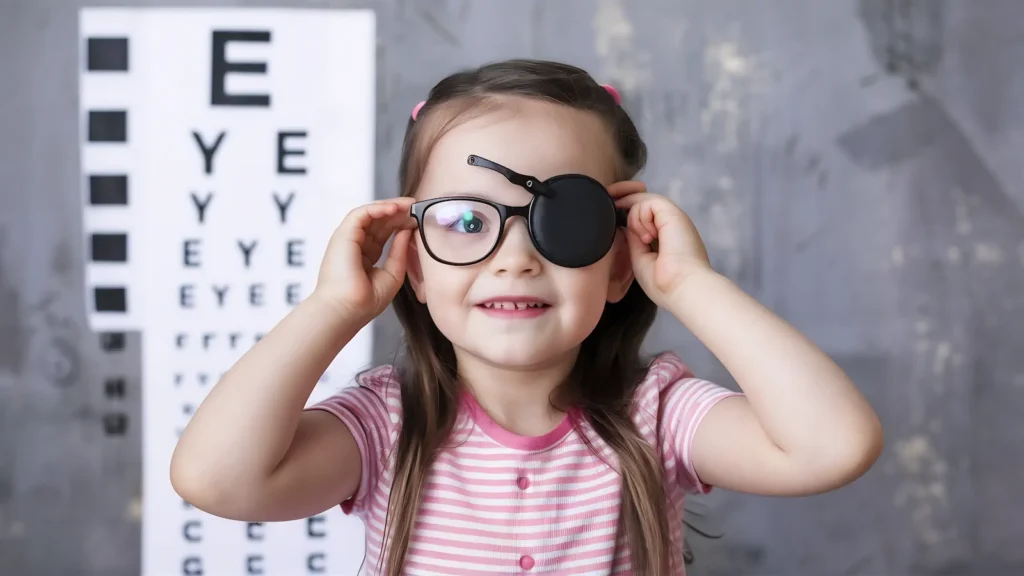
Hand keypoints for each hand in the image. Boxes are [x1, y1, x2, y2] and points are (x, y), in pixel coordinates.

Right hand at [313, 197, 416, 320]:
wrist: (347, 311)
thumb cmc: (365, 301)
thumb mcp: (392, 274)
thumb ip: (399, 252)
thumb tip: (407, 230)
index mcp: (364, 256)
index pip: (382, 233)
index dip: (400, 223)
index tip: (417, 219)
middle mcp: (355, 245)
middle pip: (377, 221)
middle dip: (397, 212)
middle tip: (416, 206)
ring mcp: (348, 239)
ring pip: (369, 214)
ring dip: (389, 206)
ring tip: (408, 204)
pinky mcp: (343, 235)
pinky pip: (361, 213)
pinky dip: (377, 208)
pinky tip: (394, 209)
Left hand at [613, 189, 713, 307]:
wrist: (682, 287)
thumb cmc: (662, 281)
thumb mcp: (640, 257)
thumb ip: (633, 238)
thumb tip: (624, 223)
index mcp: (665, 236)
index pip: (643, 215)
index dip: (626, 211)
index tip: (611, 215)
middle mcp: (669, 224)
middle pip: (641, 202)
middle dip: (623, 201)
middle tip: (614, 206)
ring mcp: (672, 217)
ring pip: (642, 201)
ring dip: (634, 219)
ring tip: (645, 241)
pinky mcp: (672, 213)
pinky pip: (647, 203)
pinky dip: (640, 218)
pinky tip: (648, 237)